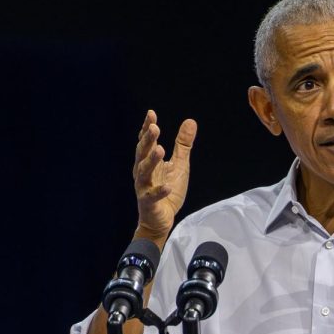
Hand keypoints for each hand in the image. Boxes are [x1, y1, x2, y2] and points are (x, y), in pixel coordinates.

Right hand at [134, 110, 196, 242]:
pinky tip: (167, 187)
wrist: (161, 219)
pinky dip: (159, 192)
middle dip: (147, 141)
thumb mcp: (179, 164)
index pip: (145, 141)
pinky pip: (152, 196)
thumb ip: (182, 145)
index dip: (146, 128)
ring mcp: (144, 188)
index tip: (151, 114)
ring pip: (144, 172)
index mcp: (149, 161)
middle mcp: (142, 172)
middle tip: (154, 128)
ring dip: (151, 161)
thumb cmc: (167, 190)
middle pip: (142, 154)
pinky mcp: (149, 203)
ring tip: (160, 149)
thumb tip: (190, 121)